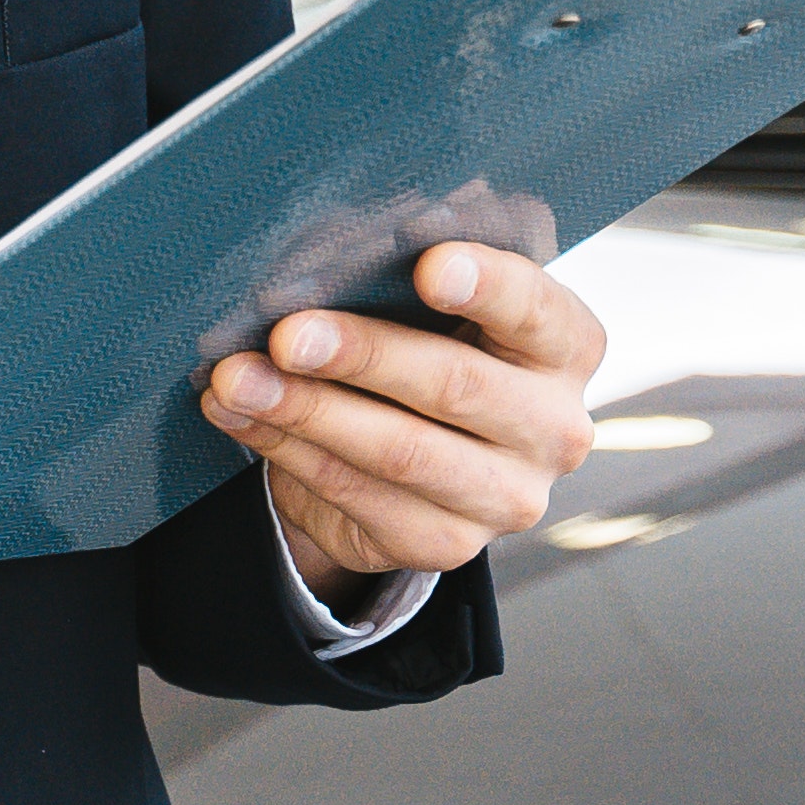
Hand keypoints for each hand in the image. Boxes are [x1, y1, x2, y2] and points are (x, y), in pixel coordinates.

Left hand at [200, 240, 605, 585]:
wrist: (410, 450)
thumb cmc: (422, 339)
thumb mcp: (424, 298)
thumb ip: (399, 269)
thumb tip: (325, 259)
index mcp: (566, 345)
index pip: (536, 308)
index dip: (486, 285)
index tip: (429, 264)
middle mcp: (555, 427)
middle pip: (458, 385)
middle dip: (364, 354)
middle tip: (288, 333)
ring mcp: (508, 497)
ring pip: (401, 452)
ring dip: (307, 410)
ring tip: (237, 378)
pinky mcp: (449, 544)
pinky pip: (357, 495)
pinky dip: (287, 449)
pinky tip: (238, 415)